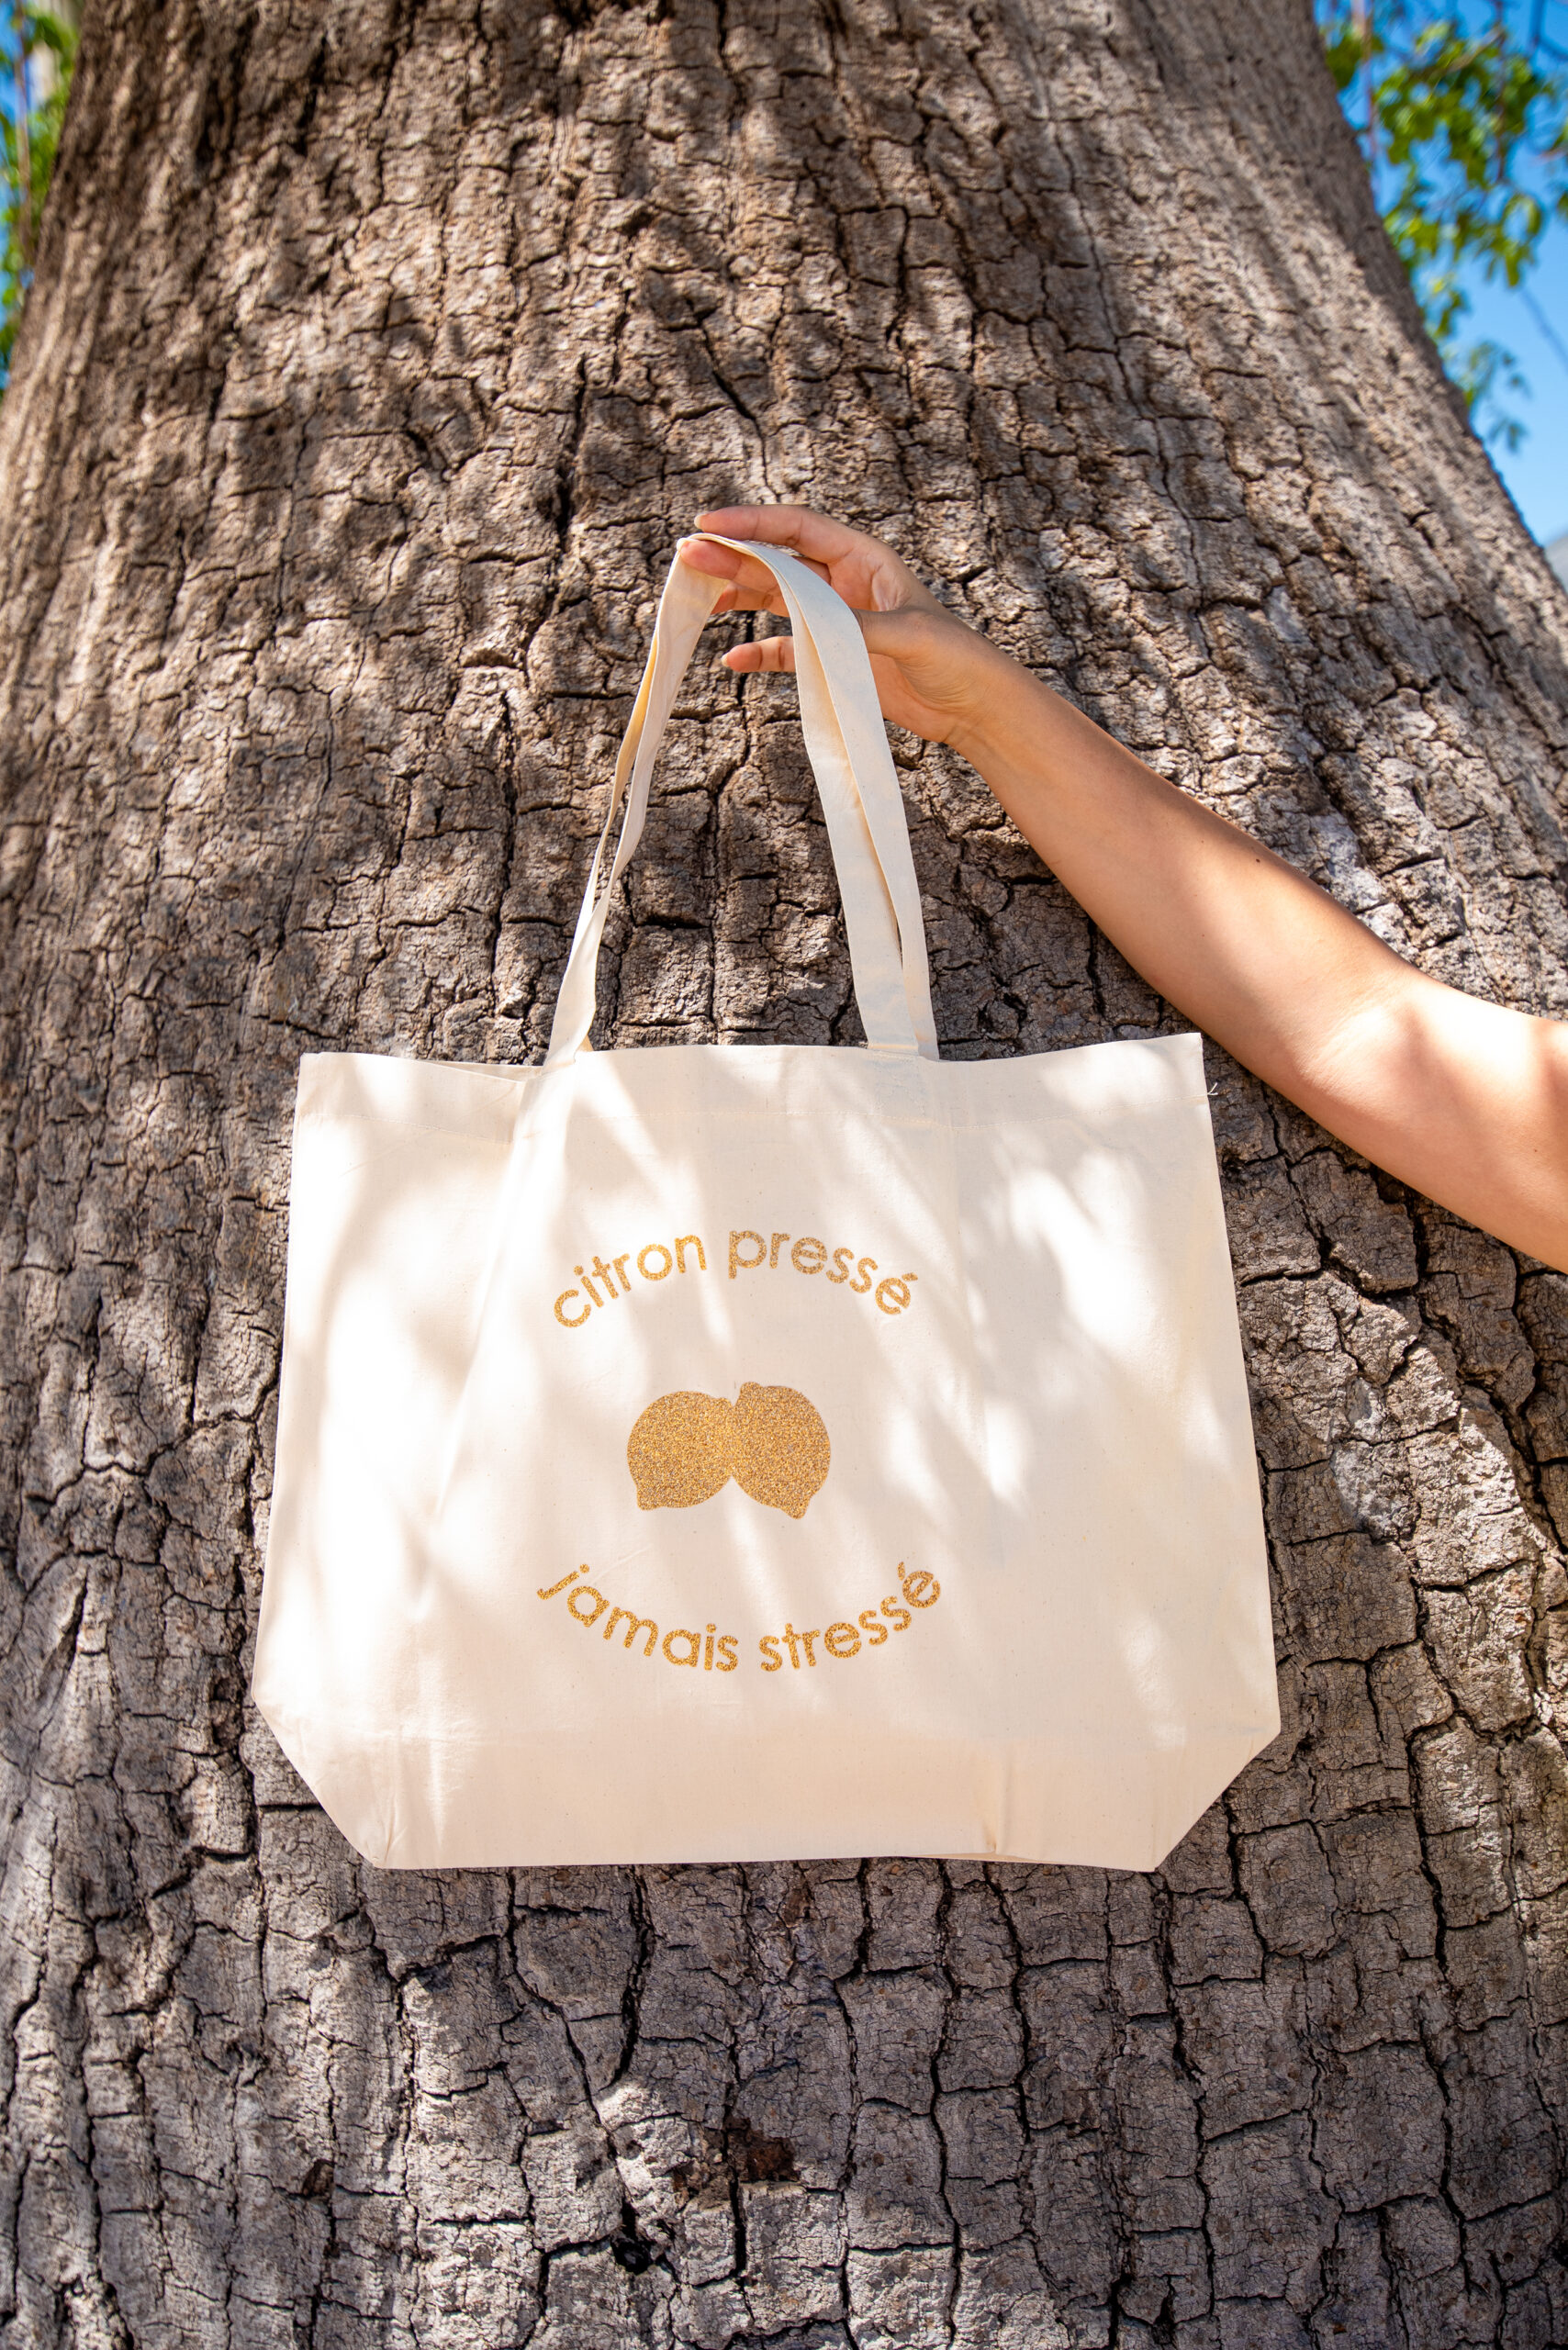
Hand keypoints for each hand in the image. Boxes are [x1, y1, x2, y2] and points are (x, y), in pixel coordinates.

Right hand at [679, 506, 1012, 752]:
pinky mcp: (834, 658)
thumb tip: (816, 622)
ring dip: (738, 599)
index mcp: (864, 559)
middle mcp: (845, 583)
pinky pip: (786, 650)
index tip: (709, 523)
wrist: (973, 706)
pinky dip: (760, 654)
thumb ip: (859, 626)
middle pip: (777, 562)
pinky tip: (733, 661)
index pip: (797, 530)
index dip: (752, 523)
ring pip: (775, 600)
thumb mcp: (909, 635)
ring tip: (698, 604)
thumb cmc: (955, 657)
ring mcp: (837, 621)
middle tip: (688, 557)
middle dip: (733, 557)